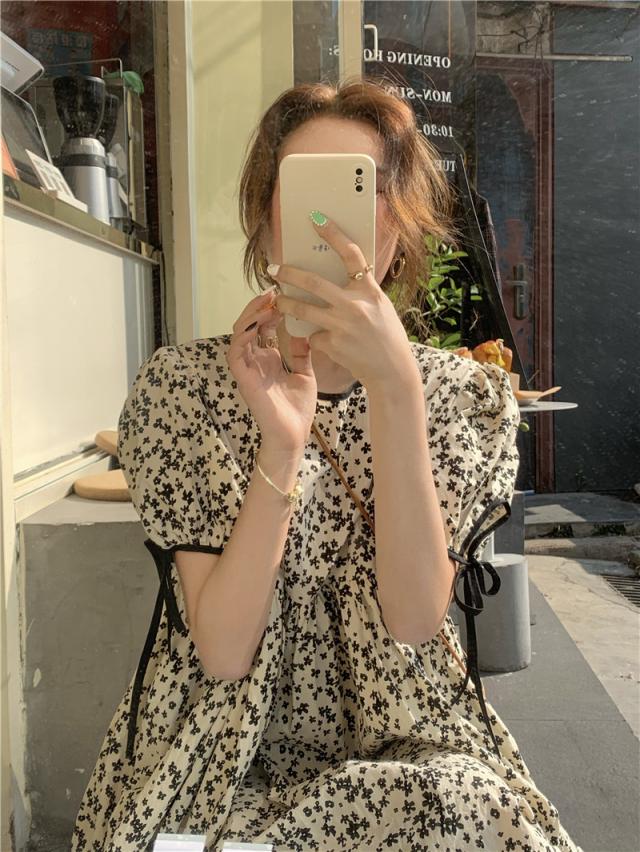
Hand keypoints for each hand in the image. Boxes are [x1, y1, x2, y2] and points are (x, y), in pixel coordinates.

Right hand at [225, 288, 316, 452]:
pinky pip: (235, 352)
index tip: (284, 295)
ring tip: (266, 303)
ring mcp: (248, 368)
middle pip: (250, 325)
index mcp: (269, 359)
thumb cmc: (298, 410)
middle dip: (259, 307)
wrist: (293, 436)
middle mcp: (256, 360)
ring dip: (251, 316)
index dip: (271, 310)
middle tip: (273, 293)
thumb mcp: (305, 374)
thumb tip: (305, 329)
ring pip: (240, 333)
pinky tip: (256, 324)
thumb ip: (301, 353)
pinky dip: (243, 335)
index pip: (264, 327)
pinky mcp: (243, 378)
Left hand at [271, 212, 418, 393]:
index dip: (333, 234)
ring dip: (286, 303)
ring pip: (303, 308)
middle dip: (289, 273)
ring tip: (278, 301)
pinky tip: (326, 343)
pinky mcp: (333, 344)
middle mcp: (355, 305)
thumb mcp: (380, 307)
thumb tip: (337, 276)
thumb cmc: (387, 337)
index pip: (351, 255)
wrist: (393, 371)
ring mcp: (342, 325)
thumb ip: (361, 291)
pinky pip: (313, 336)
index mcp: (370, 291)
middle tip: (274, 268)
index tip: (316, 219)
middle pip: (313, 282)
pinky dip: (315, 337)